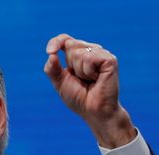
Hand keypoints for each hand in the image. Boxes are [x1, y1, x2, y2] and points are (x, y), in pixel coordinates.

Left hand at [44, 33, 136, 147]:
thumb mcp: (60, 82)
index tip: (49, 51)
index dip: (56, 42)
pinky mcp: (110, 59)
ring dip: (79, 71)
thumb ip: (52, 69)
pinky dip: (88, 72)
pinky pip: (90, 58)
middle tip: (81, 79)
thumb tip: (51, 54)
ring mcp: (101, 54)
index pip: (65, 40)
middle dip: (70, 65)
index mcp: (78, 54)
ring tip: (90, 80)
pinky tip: (96, 79)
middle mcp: (91, 51)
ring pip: (79, 52)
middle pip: (70, 45)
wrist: (93, 111)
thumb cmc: (79, 98)